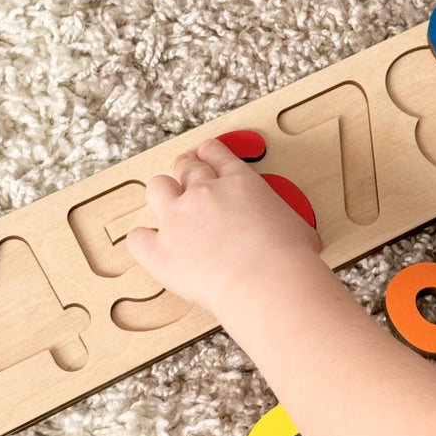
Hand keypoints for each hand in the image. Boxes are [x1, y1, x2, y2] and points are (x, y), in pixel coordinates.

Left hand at [123, 137, 321, 315]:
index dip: (208, 154)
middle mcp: (204, 193)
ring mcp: (178, 219)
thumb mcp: (297, 225)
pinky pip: (138, 237)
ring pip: (157, 188)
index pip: (216, 154)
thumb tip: (291, 236)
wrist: (267, 282)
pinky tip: (150, 245)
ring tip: (167, 206)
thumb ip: (280, 220)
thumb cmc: (288, 258)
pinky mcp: (160, 250)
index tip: (206, 157)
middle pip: (185, 167)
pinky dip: (143, 241)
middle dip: (185, 169)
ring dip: (162, 195)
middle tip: (185, 176)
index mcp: (239, 182)